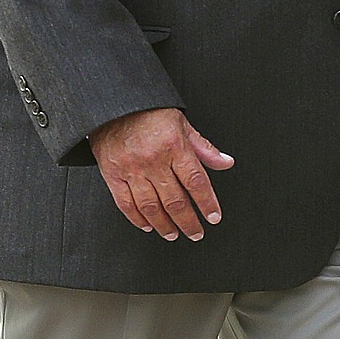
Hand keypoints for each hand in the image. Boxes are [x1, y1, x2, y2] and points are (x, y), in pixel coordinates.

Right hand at [88, 107, 233, 241]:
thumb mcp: (182, 124)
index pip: (196, 181)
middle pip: (175, 200)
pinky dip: (138, 220)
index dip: (207, 203)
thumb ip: (204, 147)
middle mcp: (153, 160)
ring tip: (174, 233)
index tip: (213, 217)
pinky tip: (148, 225)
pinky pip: (126, 205)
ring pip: (151, 208)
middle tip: (196, 232)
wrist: (114, 105)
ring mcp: (132, 169)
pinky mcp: (113, 175)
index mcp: (173, 145)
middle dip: (188, 222)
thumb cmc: (149, 112)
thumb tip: (226, 162)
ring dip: (165, 225)